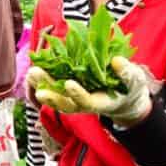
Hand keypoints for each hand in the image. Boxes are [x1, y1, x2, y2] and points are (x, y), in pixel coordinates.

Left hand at [30, 57, 157, 126]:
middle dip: (49, 90)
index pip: (86, 102)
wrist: (124, 96)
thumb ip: (127, 73)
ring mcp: (74, 99)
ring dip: (42, 84)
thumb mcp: (134, 80)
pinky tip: (36, 66)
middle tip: (36, 75)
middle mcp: (84, 104)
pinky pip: (55, 87)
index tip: (69, 83)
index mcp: (101, 103)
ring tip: (31, 72)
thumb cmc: (130, 88)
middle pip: (64, 101)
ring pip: (56, 95)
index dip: (78, 94)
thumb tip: (116, 61)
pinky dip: (44, 79)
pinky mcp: (69, 91)